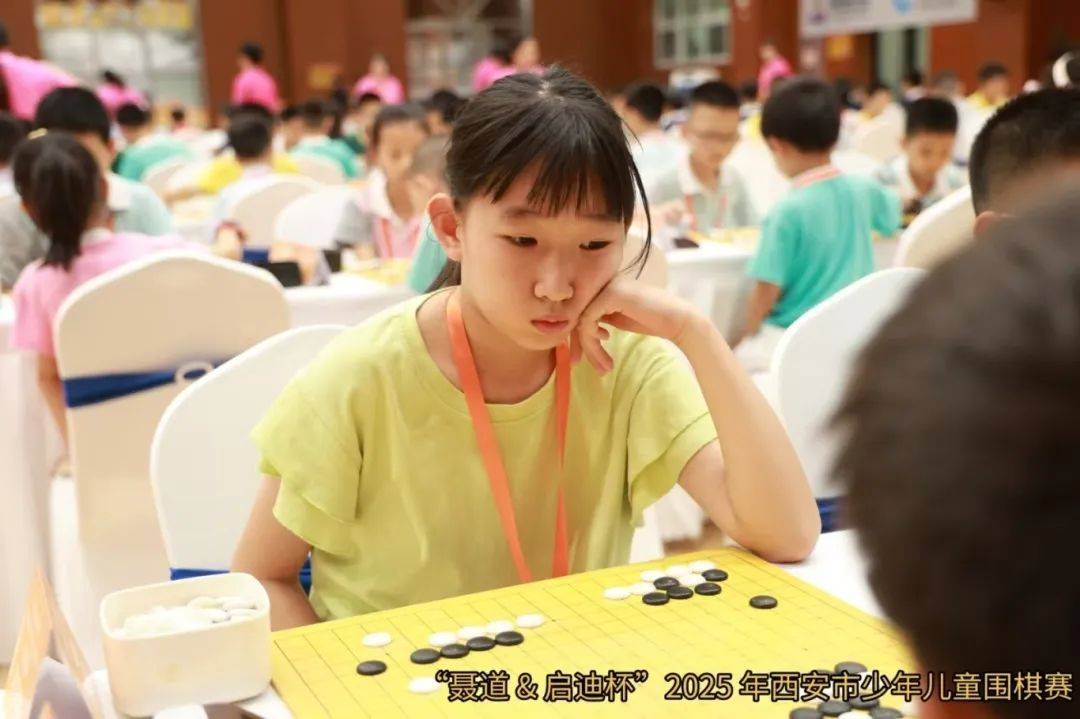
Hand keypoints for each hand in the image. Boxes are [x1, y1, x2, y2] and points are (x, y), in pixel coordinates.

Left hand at [572, 277, 699, 373]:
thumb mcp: (617, 320)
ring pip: (581, 319)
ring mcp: (607, 286)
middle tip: (579, 364)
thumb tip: (573, 331)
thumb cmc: (652, 321)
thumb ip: (597, 320)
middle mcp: (603, 282)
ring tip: (603, 366)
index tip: (582, 358)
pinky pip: (588, 319)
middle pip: (577, 315)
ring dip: (589, 347)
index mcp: (604, 286)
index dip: (577, 337)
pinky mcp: (610, 294)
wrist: (678, 320)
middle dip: (578, 343)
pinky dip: (592, 338)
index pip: (580, 311)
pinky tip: (606, 340)